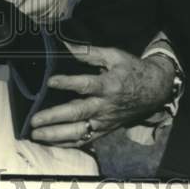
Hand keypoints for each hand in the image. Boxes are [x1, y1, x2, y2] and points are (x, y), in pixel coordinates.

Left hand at [29, 43, 173, 147]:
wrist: (154, 90)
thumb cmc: (131, 69)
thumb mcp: (113, 55)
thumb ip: (88, 52)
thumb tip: (65, 44)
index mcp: (108, 85)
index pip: (86, 85)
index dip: (68, 83)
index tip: (50, 81)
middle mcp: (105, 106)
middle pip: (78, 113)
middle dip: (54, 118)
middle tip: (34, 121)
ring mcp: (105, 121)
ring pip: (79, 131)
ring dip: (56, 135)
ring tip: (36, 135)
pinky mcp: (105, 129)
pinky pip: (85, 140)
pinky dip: (68, 144)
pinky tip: (51, 143)